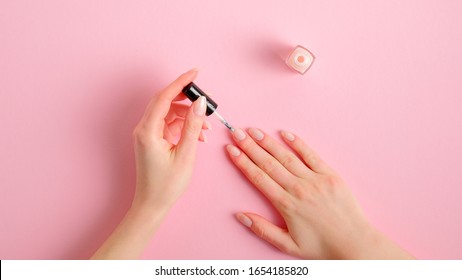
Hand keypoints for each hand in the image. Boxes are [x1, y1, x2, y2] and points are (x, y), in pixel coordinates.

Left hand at [92, 69, 208, 258]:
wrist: (153, 204)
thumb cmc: (166, 184)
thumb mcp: (185, 154)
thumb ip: (193, 126)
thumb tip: (200, 103)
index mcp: (148, 130)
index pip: (164, 97)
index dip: (180, 83)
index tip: (195, 73)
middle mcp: (144, 129)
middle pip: (165, 102)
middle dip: (186, 98)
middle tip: (205, 100)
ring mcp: (147, 134)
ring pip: (169, 113)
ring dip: (188, 116)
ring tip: (205, 128)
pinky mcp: (152, 140)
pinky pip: (169, 125)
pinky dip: (184, 126)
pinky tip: (198, 136)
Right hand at [226, 128, 413, 258]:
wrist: (353, 243)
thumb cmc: (321, 246)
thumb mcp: (287, 245)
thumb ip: (262, 229)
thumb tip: (240, 215)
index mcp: (286, 204)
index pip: (258, 177)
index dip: (242, 162)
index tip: (231, 150)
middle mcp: (298, 188)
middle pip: (268, 163)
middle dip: (250, 146)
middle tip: (236, 132)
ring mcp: (315, 179)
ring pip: (286, 156)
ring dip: (268, 142)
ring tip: (254, 130)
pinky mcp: (330, 175)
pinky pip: (311, 155)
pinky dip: (298, 143)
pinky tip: (285, 133)